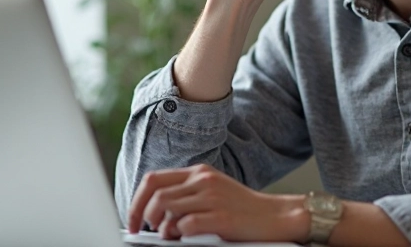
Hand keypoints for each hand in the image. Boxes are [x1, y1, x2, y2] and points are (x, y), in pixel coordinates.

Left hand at [127, 164, 307, 242]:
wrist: (276, 216)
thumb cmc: (243, 209)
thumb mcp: (213, 193)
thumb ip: (187, 198)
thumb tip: (156, 217)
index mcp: (199, 172)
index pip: (154, 179)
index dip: (137, 200)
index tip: (133, 219)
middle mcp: (203, 180)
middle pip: (155, 191)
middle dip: (140, 213)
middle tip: (141, 229)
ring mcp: (212, 197)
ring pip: (165, 207)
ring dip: (159, 225)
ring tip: (166, 236)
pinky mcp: (221, 217)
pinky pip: (185, 225)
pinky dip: (178, 234)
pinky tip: (183, 238)